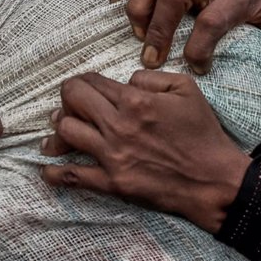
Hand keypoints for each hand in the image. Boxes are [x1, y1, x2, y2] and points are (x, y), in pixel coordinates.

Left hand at [40, 70, 250, 233]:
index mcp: (135, 101)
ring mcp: (112, 156)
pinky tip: (46, 168)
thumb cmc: (203, 134)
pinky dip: (56, 172)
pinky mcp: (113, 183)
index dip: (84, 80)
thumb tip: (127, 81)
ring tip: (60, 129)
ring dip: (60, 128)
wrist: (214, 181)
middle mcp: (118, 126)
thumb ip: (151, 77)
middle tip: (71, 102)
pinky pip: (75, 176)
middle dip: (67, 96)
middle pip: (72, 101)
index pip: (92, 82)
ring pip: (67, 133)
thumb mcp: (186, 89)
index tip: (84, 85)